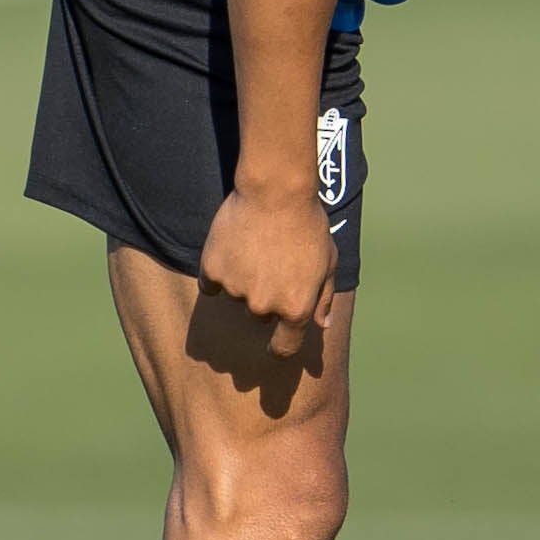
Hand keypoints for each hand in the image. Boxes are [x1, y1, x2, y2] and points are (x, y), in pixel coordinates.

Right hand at [197, 175, 336, 360]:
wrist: (276, 191)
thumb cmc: (308, 225)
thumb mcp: (328, 262)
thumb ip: (323, 298)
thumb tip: (323, 325)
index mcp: (295, 309)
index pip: (283, 348)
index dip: (279, 348)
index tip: (275, 346)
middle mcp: (264, 307)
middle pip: (259, 317)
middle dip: (264, 298)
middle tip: (270, 265)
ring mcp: (235, 291)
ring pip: (235, 297)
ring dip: (242, 281)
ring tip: (254, 248)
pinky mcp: (212, 271)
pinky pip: (211, 283)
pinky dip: (218, 271)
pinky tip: (231, 249)